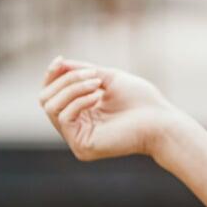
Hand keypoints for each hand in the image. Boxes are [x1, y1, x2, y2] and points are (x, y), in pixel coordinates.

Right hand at [38, 56, 178, 161]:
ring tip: (97, 83)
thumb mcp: (107, 77)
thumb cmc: (140, 100)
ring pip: (51, 106)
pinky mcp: (81, 146)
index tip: (60, 59)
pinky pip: (64, 117)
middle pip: (46, 99)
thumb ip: (82, 72)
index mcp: (80, 112)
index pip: (52, 93)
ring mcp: (76, 138)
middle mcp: (75, 127)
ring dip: (72, 88)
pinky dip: (78, 101)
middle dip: (65, 80)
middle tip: (92, 74)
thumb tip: (59, 63)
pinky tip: (98, 97)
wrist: (160, 120)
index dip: (52, 75)